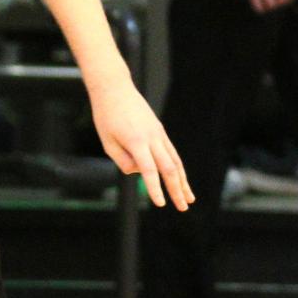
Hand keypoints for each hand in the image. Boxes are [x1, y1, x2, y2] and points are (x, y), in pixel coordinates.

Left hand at [89, 78, 193, 209]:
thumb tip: (139, 172)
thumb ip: (123, 161)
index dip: (155, 188)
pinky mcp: (160, 131)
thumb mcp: (107, 142)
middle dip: (177, 190)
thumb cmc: (107, 116)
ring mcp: (158, 134)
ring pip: (175, 161)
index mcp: (136, 141)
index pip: (149, 170)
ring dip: (183, 181)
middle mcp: (152, 138)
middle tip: (183, 207)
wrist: (115, 90)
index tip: (161, 204)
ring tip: (190, 198)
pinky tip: (181, 179)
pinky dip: (178, 168)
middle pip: (169, 168)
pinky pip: (172, 152)